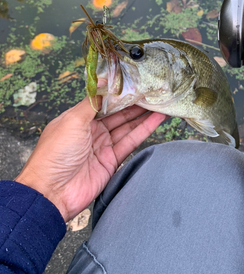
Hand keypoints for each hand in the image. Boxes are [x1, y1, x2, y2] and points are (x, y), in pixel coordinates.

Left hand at [15, 87, 165, 221]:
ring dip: (143, 115)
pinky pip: (131, 141)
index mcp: (79, 119)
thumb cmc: (55, 154)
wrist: (52, 192)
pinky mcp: (112, 160)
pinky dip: (145, 130)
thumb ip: (92, 101)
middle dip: (135, 103)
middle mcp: (92, 131)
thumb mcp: (72, 120)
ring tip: (160, 101)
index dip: (119, 93)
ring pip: (128, 126)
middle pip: (118, 113)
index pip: (104, 102)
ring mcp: (103, 146)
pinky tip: (157, 119)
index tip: (136, 82)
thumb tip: (104, 81)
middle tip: (153, 90)